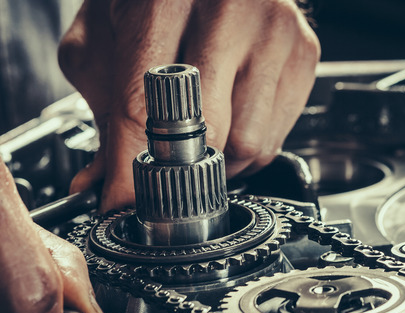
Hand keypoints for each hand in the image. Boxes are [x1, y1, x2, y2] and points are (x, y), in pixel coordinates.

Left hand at [59, 0, 319, 210]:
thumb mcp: (100, 42)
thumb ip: (101, 113)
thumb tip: (104, 186)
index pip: (145, 103)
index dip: (131, 165)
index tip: (123, 201)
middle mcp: (230, 6)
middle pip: (206, 130)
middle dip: (177, 165)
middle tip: (160, 167)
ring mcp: (275, 29)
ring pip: (247, 143)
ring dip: (217, 161)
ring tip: (196, 138)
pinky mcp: (304, 53)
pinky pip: (275, 137)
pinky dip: (246, 147)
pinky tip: (228, 119)